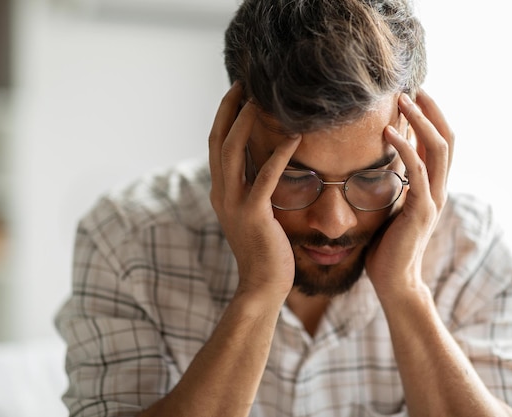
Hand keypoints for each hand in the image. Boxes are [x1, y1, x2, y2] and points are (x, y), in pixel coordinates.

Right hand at [208, 83, 301, 301]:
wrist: (261, 286)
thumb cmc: (265, 251)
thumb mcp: (252, 215)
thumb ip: (252, 190)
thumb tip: (264, 166)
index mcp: (220, 192)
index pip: (216, 145)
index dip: (224, 116)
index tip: (238, 93)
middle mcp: (221, 194)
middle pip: (218, 140)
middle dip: (229, 109)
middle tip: (244, 83)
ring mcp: (233, 204)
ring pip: (232, 151)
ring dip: (245, 122)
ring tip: (261, 99)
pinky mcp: (253, 215)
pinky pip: (265, 177)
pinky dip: (279, 155)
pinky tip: (295, 137)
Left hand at [365, 90, 454, 299]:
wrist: (392, 280)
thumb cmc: (387, 246)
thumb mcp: (393, 208)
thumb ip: (396, 187)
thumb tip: (383, 166)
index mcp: (432, 188)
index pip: (439, 144)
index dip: (431, 118)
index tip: (414, 96)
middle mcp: (438, 190)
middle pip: (447, 139)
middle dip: (432, 110)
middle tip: (413, 86)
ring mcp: (433, 200)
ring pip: (438, 149)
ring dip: (421, 120)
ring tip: (401, 99)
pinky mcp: (421, 210)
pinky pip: (417, 171)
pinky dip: (404, 148)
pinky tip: (388, 132)